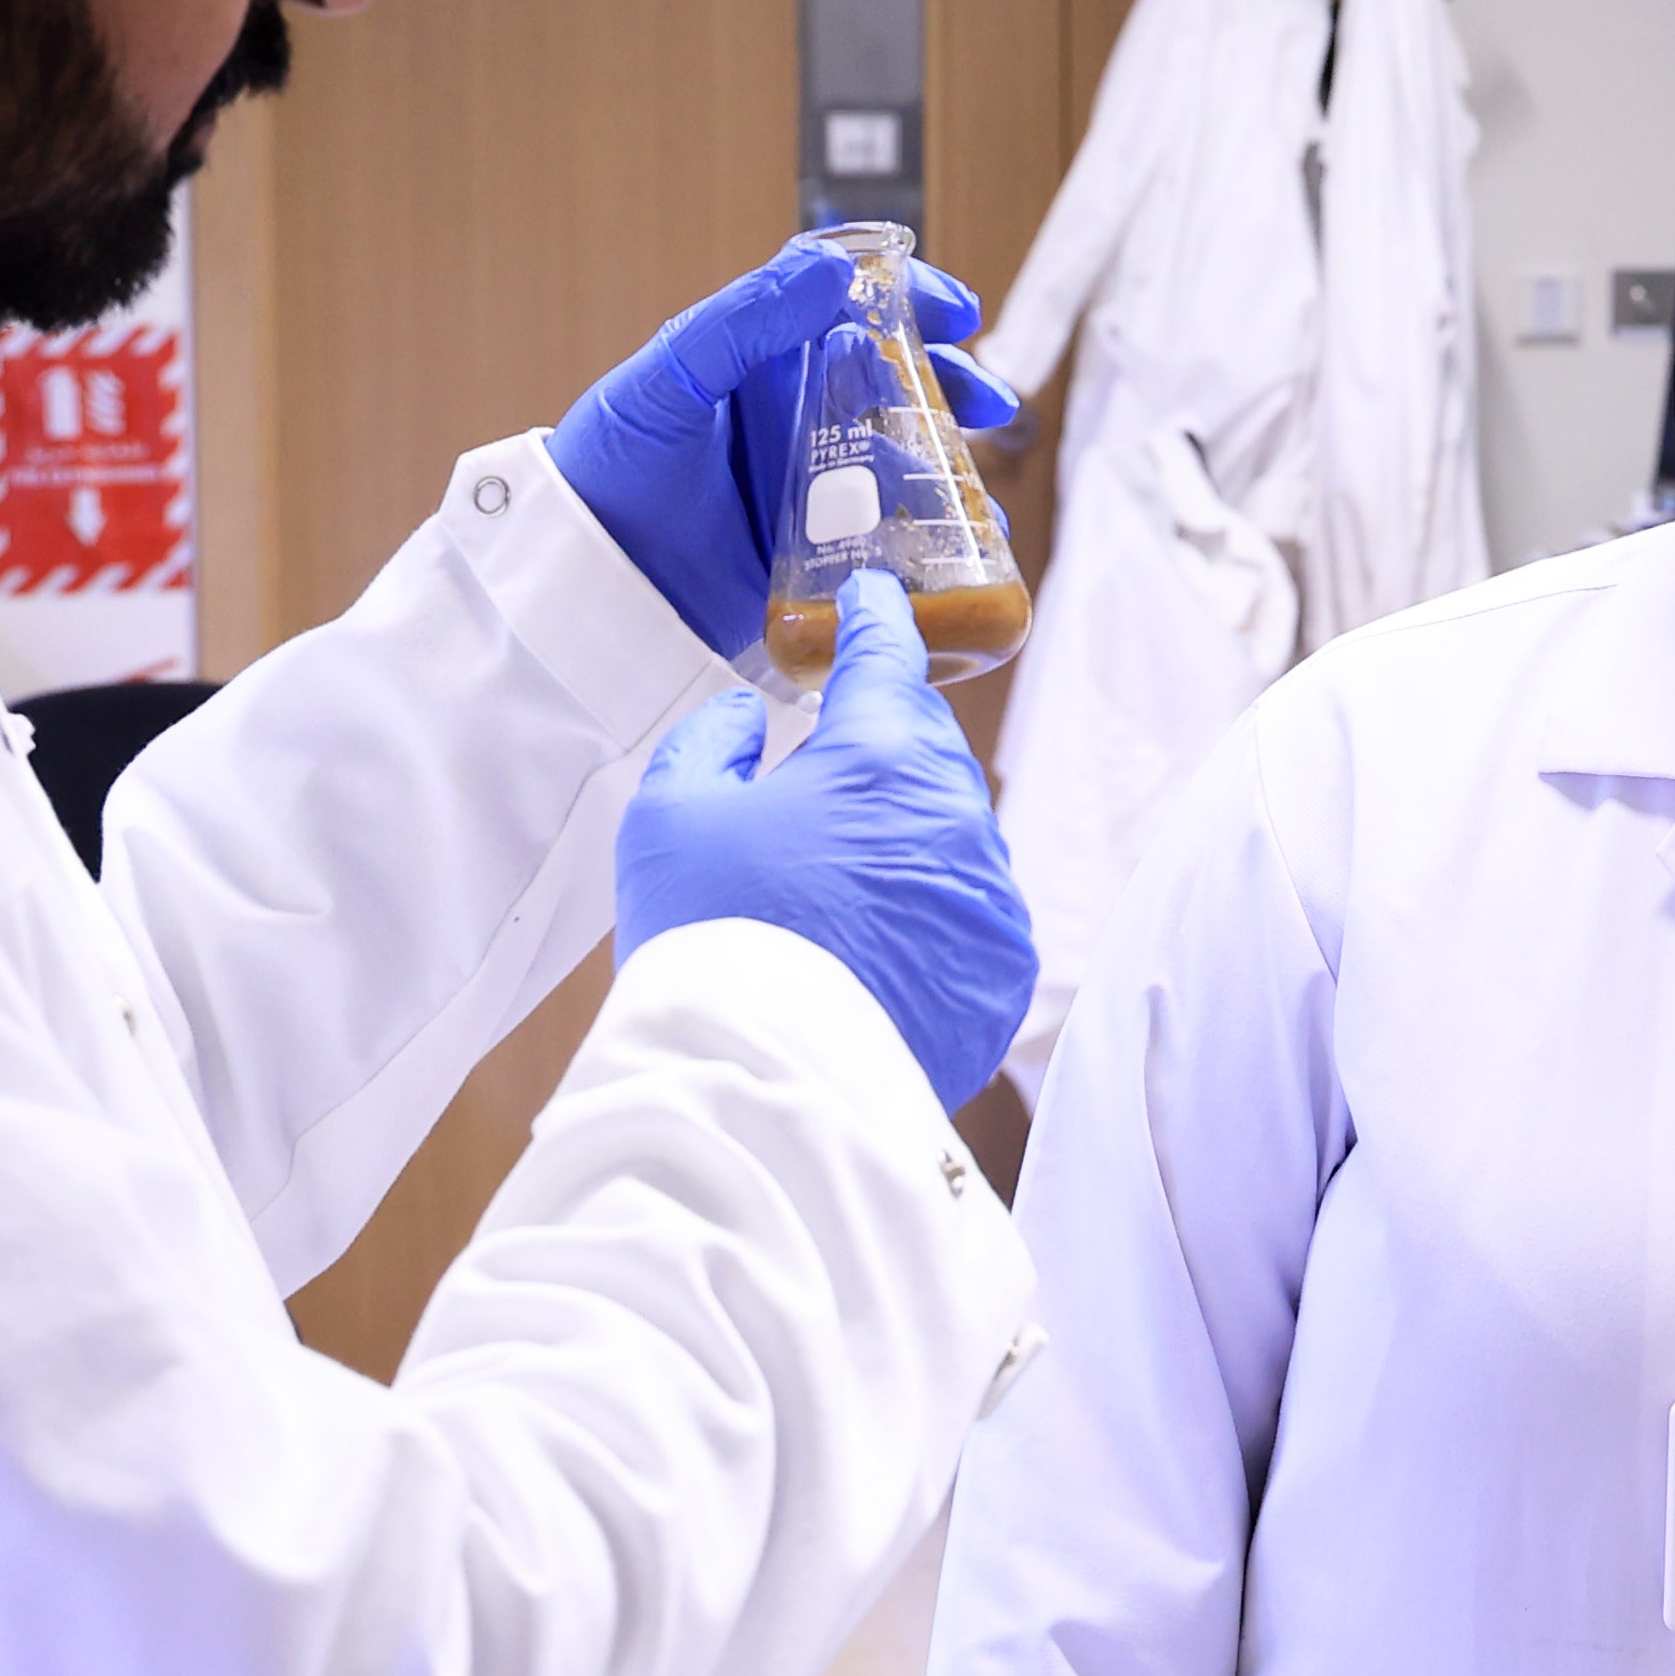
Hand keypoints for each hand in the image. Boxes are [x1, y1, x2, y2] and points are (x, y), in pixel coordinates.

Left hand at [545, 238, 1019, 654]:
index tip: (956, 310)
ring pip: (900, 447)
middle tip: (988, 398)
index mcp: (752, 354)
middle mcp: (786, 407)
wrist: (582, 583)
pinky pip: (889, 522)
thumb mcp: (667, 381)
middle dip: (950, 379)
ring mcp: (805, 474)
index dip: (905, 294)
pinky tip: (960, 532)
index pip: (840, 299)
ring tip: (975, 476)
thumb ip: (742, 321)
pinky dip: (933, 524)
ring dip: (951, 451)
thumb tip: (832, 271)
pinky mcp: (815, 541)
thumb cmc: (608, 470)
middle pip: (891, 372)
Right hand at [612, 580, 1035, 1102]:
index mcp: (882, 753)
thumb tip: (747, 716)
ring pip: (952, 829)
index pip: (890, 653)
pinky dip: (933, 904)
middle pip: (923, 745)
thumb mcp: (670, 816)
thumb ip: (709, 742)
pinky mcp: (1004, 969)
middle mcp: (957, 813)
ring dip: (907, 828)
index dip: (875, 616)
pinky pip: (972, 909)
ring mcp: (991, 895)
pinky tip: (880, 929)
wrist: (761, 1081)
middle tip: (829, 755)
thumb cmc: (709, 937)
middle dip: (881, 739)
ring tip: (841, 865)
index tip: (873, 594)